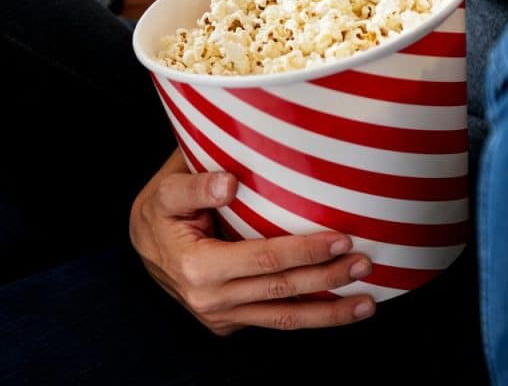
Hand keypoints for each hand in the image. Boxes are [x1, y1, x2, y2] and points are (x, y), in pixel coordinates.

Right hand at [130, 150, 375, 335]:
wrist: (141, 246)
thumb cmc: (158, 212)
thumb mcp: (165, 191)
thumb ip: (194, 186)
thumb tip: (230, 183)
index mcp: (197, 266)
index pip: (263, 259)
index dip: (304, 251)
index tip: (340, 239)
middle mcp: (210, 300)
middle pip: (282, 291)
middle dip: (328, 279)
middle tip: (365, 263)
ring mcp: (220, 317)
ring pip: (283, 319)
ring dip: (329, 313)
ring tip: (367, 302)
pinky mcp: (228, 324)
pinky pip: (273, 320)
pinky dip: (308, 316)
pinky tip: (337, 307)